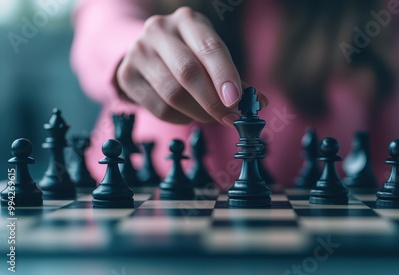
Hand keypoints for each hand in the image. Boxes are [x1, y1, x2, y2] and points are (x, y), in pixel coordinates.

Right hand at [116, 6, 266, 125]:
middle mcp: (159, 30)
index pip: (209, 48)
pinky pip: (158, 108)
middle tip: (230, 118)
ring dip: (199, 113)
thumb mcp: (211, 57)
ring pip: (173, 93)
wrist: (147, 51)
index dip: (225, 76)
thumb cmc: (189, 54)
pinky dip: (180, 118)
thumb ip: (234, 79)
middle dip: (213, 101)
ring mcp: (138, 52)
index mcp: (187, 20)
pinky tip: (189, 115)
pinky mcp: (126, 75)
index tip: (237, 101)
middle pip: (188, 72)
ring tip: (212, 117)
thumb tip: (260, 102)